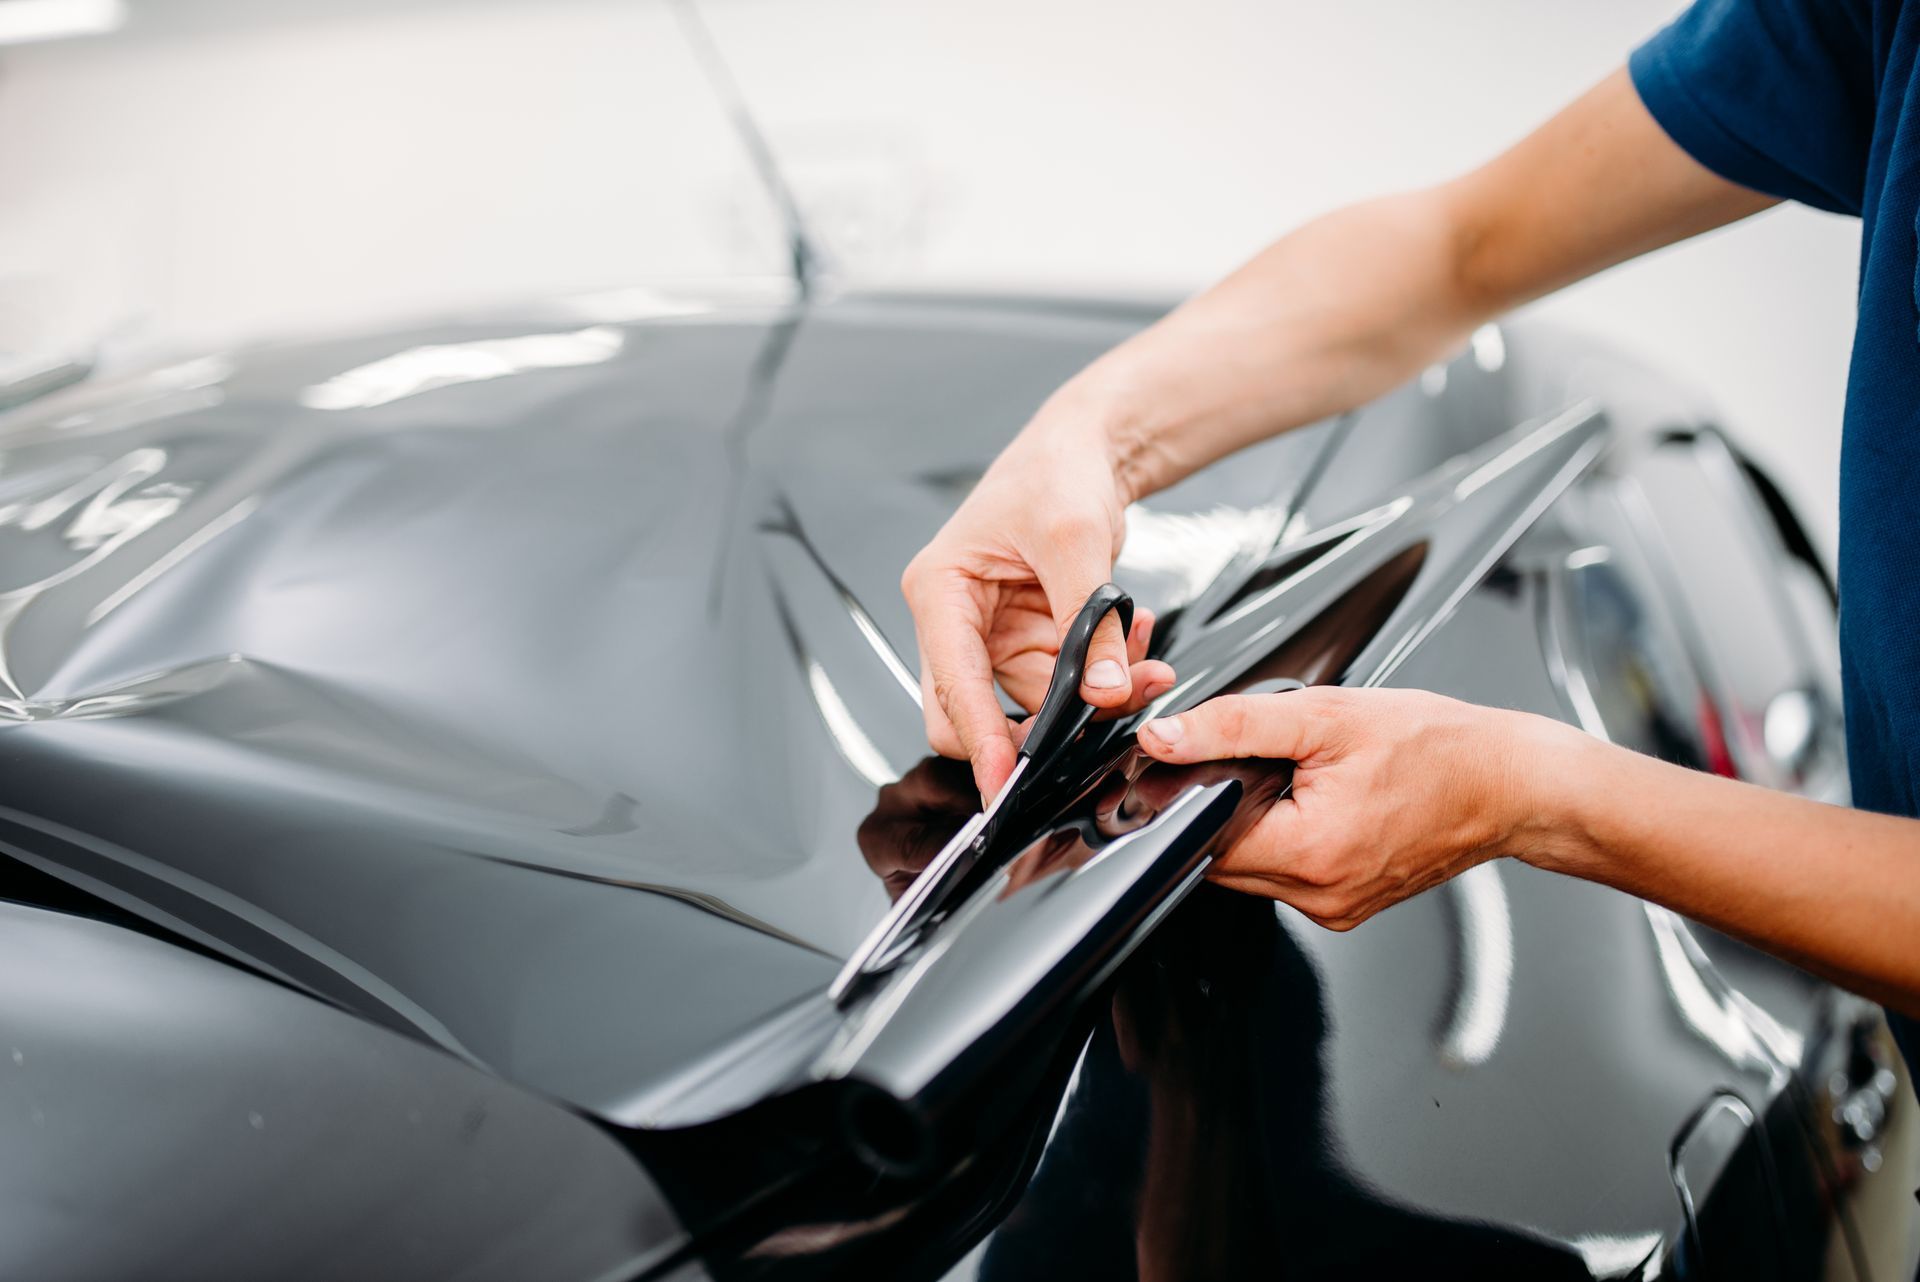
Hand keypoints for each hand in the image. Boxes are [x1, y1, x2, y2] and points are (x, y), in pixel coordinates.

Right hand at [902, 406, 1174, 800]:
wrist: (1087, 450)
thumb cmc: (1056, 472)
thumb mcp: (1074, 538)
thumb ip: (1089, 621)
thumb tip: (1103, 692)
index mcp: (940, 590)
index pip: (951, 685)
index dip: (979, 739)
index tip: (1004, 783)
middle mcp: (957, 621)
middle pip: (975, 713)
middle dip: (1042, 727)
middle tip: (1101, 726)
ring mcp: (995, 637)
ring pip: (1034, 705)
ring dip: (1093, 696)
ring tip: (1143, 659)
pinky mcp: (1031, 641)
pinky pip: (1065, 685)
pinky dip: (1105, 672)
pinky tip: (1134, 637)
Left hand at [1136, 687, 1565, 928]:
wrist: (1509, 782)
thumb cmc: (1437, 747)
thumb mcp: (1325, 715)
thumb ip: (1234, 725)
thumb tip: (1165, 738)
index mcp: (1310, 853)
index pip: (1201, 840)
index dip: (1189, 799)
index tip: (1199, 766)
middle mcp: (1320, 895)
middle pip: (1221, 860)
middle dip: (1226, 810)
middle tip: (1265, 765)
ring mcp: (1336, 909)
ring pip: (1250, 872)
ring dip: (1255, 827)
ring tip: (1298, 783)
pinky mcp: (1348, 908)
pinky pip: (1288, 879)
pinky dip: (1286, 843)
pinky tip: (1317, 807)